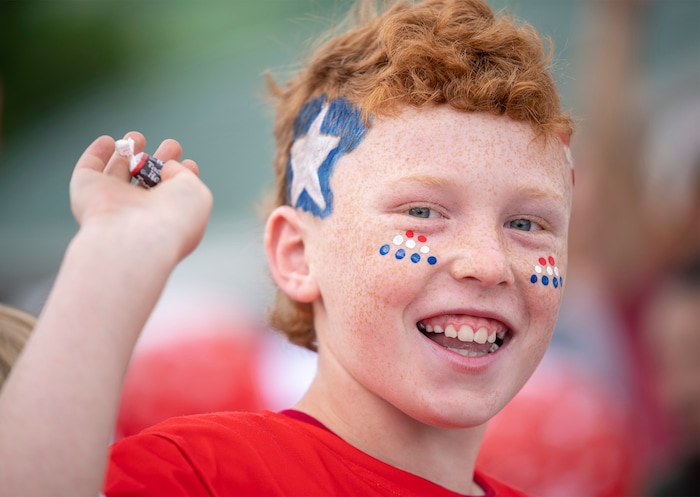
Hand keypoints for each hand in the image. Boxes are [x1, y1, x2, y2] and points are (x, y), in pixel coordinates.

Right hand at [70, 132, 212, 262]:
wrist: (135, 237)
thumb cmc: (173, 219)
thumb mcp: (195, 192)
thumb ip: (184, 174)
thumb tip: (166, 165)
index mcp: (166, 219)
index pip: (174, 196)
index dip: (182, 177)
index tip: (189, 162)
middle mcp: (138, 213)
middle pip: (148, 183)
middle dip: (159, 161)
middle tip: (171, 144)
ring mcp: (112, 201)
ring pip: (118, 173)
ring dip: (127, 152)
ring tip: (138, 136)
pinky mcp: (87, 191)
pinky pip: (89, 168)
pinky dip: (96, 153)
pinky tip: (107, 141)